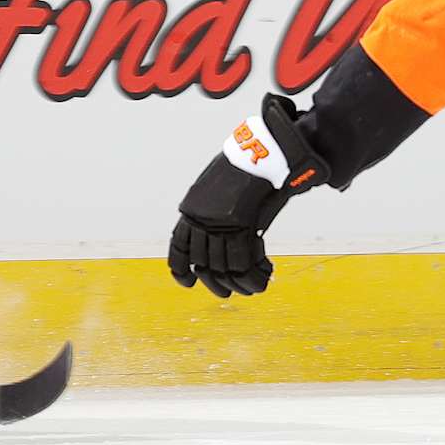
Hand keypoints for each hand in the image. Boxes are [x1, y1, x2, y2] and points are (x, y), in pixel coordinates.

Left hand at [167, 95, 330, 297]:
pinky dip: (255, 275)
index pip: (179, 246)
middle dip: (216, 283)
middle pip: (204, 264)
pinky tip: (265, 276)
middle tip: (227, 294)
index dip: (180, 268)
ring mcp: (220, 223)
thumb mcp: (216, 186)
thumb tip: (220, 229)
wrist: (258, 150)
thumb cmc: (242, 164)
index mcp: (192, 209)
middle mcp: (202, 219)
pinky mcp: (242, 226)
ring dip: (241, 284)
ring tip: (253, 288)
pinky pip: (245, 262)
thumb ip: (213, 208)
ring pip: (226, 268)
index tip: (188, 283)